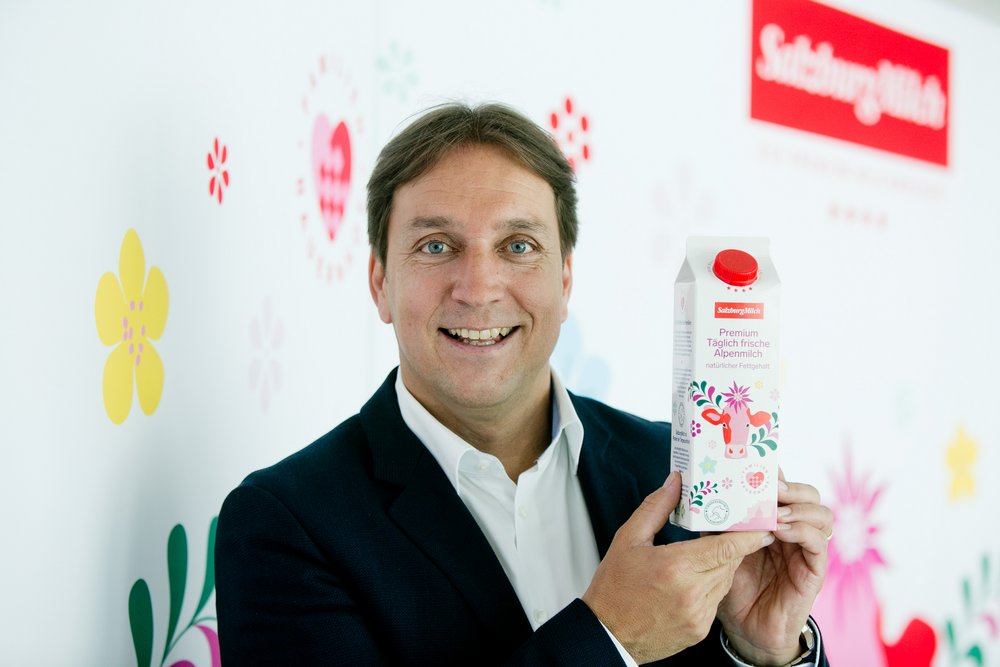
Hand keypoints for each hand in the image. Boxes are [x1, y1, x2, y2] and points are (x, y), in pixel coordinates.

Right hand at [582, 472, 772, 663]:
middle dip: (732, 547)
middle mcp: (691, 593)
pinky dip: (711, 587)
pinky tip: (693, 580)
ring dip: (721, 566)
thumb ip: (656, 508)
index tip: (762, 526)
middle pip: (729, 562)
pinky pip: (716, 601)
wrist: (608, 634)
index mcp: (675, 567)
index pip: (725, 547)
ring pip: (725, 581)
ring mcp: (698, 615)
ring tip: (704, 555)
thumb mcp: (629, 539)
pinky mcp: (700, 630)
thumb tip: (674, 483)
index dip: (747, 536)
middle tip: (731, 531)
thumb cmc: (614, 588)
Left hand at [717, 468, 831, 664]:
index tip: (756, 466)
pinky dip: (802, 531)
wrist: (746, 629)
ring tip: (774, 511)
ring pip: (822, 514)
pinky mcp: (814, 570)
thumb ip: (717, 523)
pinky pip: (819, 543)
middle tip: (771, 488)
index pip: (785, 486)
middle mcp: (795, 530)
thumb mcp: (721, 548)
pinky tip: (780, 531)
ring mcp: (808, 549)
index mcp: (775, 520)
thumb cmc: (734, 586)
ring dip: (798, 507)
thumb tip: (700, 494)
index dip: (775, 474)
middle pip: (809, 494)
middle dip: (791, 487)